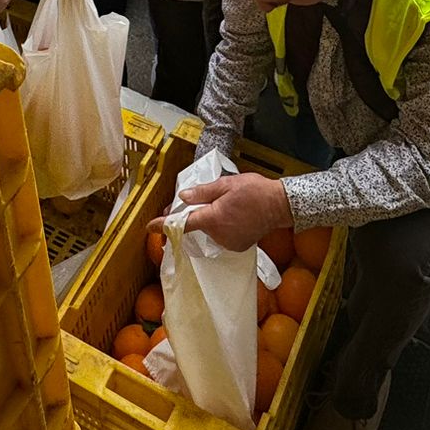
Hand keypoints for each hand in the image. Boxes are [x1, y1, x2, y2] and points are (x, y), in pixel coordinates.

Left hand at [153, 173, 292, 252]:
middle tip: (187, 202)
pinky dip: (220, 227)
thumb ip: (202, 192)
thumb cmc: (255, 191)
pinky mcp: (237, 246)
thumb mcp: (226, 184)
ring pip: (208, 231)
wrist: (279, 205)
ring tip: (221, 204)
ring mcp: (228, 242)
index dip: (164, 225)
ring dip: (207, 220)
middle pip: (196, 226)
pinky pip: (220, 236)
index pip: (183, 224)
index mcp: (213, 218)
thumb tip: (183, 197)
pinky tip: (230, 214)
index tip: (150, 227)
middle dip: (190, 215)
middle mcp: (219, 234)